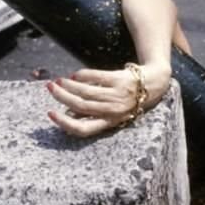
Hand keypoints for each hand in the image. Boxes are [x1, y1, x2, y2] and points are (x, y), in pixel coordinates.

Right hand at [46, 64, 170, 137]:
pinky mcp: (120, 79)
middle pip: (81, 106)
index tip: (51, 113)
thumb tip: (68, 110)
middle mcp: (113, 111)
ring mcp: (117, 95)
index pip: (83, 129)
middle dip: (62, 97)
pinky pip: (96, 77)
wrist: (155, 83)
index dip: (65, 123)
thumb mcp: (115, 113)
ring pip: (86, 91)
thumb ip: (95, 113)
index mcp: (110, 122)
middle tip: (50, 89)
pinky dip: (82, 75)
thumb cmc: (129, 100)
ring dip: (69, 86)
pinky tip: (74, 75)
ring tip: (58, 81)